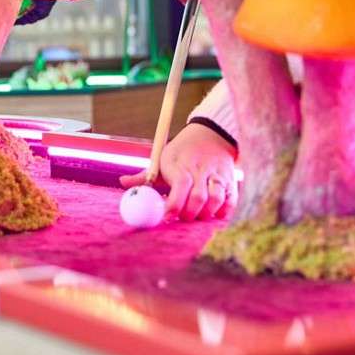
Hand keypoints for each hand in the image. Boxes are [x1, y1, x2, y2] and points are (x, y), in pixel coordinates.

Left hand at [120, 122, 237, 220]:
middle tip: (181, 219)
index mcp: (182, 164)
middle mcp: (202, 170)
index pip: (180, 185)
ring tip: (197, 216)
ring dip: (206, 213)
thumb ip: (145, 176)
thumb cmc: (182, 153)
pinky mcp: (232, 182)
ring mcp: (218, 176)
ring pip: (216, 199)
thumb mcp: (162, 159)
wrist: (212, 135)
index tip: (166, 216)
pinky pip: (230, 201)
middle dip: (188, 213)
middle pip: (198, 197)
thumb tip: (123, 183)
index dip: (173, 204)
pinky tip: (213, 214)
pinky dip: (223, 212)